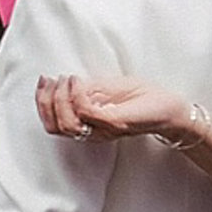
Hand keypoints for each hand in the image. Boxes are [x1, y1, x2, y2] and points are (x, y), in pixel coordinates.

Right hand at [35, 72, 181, 141]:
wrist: (170, 109)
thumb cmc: (141, 99)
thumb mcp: (105, 90)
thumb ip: (85, 92)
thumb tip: (62, 84)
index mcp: (89, 125)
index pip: (52, 124)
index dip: (41, 102)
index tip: (43, 81)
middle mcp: (93, 132)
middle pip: (55, 126)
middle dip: (47, 101)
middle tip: (54, 80)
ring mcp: (103, 129)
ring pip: (68, 123)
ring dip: (61, 97)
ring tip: (69, 80)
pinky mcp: (115, 123)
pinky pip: (86, 112)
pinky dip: (76, 94)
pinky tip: (79, 81)